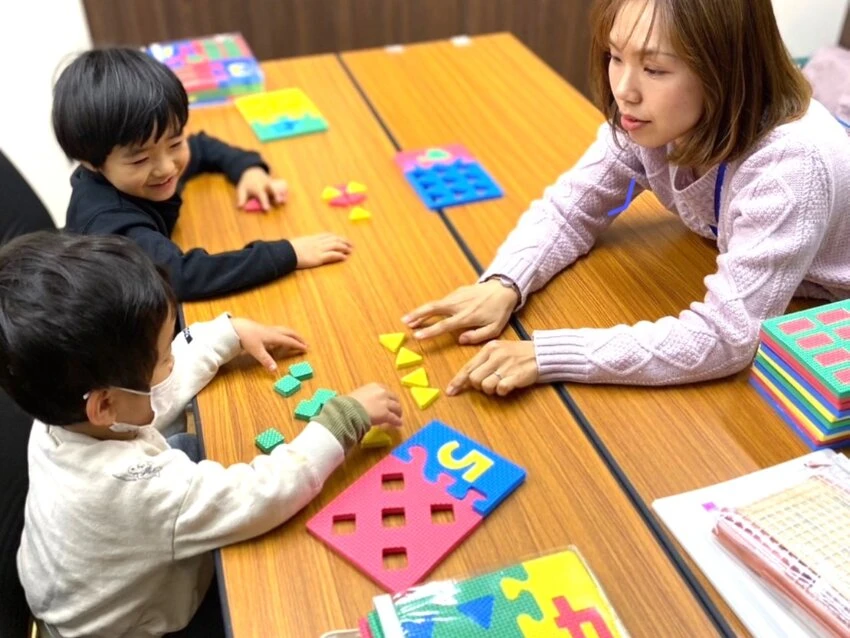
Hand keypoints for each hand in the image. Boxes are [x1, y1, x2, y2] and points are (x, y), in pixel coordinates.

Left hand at [229, 318, 306, 372]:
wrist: (236, 327)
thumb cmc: (247, 338)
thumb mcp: (257, 351)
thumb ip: (266, 360)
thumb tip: (275, 370)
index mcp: (274, 337)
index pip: (290, 341)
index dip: (298, 345)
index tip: (306, 349)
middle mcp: (274, 332)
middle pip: (290, 333)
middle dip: (298, 338)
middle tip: (305, 344)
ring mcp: (269, 329)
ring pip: (284, 330)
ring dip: (292, 335)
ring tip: (295, 340)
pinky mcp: (264, 329)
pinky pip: (278, 331)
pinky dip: (284, 334)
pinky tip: (280, 339)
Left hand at [236, 167, 287, 210]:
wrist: (252, 171)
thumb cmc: (247, 183)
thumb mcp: (241, 189)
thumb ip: (241, 198)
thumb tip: (239, 207)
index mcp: (258, 187)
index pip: (262, 195)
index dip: (264, 202)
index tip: (267, 209)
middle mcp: (266, 185)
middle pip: (272, 189)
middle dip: (277, 195)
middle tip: (279, 202)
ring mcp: (271, 183)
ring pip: (279, 187)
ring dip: (282, 194)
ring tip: (285, 201)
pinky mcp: (275, 183)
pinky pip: (282, 186)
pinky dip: (285, 190)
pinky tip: (286, 197)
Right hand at [292, 233, 352, 268]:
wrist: (285, 253)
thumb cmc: (288, 250)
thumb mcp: (297, 243)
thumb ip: (303, 243)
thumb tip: (303, 246)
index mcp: (311, 238)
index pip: (327, 235)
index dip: (336, 236)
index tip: (341, 238)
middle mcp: (317, 242)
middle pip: (333, 239)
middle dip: (343, 241)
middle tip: (350, 244)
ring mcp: (318, 249)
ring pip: (335, 245)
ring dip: (344, 247)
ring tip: (350, 250)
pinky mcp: (319, 258)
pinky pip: (332, 255)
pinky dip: (339, 255)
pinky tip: (344, 257)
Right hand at [347, 383, 402, 427]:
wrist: (349, 410)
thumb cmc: (349, 403)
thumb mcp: (358, 395)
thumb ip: (366, 397)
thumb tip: (365, 403)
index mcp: (375, 386)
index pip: (386, 390)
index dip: (388, 397)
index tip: (388, 401)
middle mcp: (382, 392)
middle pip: (394, 398)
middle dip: (395, 404)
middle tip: (396, 410)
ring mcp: (385, 403)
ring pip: (397, 408)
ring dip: (398, 412)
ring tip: (398, 417)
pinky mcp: (386, 414)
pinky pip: (394, 418)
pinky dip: (397, 421)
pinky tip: (399, 424)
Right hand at [402, 280, 517, 343]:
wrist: (504, 288)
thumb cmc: (499, 311)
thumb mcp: (494, 328)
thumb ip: (477, 337)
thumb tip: (460, 340)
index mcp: (467, 316)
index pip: (444, 325)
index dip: (429, 331)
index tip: (417, 335)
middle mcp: (458, 305)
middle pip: (433, 309)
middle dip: (417, 315)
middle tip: (404, 322)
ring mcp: (456, 297)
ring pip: (435, 304)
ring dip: (421, 311)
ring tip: (409, 319)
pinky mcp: (457, 292)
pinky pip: (442, 301)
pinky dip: (431, 307)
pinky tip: (425, 312)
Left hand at [447, 340, 537, 396]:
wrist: (541, 353)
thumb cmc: (518, 354)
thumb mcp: (499, 350)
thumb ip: (483, 361)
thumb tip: (468, 378)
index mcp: (489, 348)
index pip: (468, 367)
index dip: (458, 381)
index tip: (450, 391)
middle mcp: (495, 356)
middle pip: (474, 378)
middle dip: (478, 386)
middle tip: (488, 383)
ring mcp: (505, 365)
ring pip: (485, 386)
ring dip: (491, 390)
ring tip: (500, 384)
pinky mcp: (515, 375)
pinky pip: (500, 389)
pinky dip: (502, 391)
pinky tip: (508, 386)